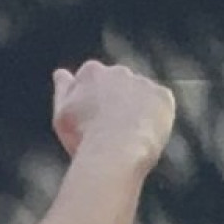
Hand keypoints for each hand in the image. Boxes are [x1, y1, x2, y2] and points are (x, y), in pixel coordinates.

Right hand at [53, 61, 175, 167]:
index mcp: (91, 72)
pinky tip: (146, 134)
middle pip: (119, 85)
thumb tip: (61, 73)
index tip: (94, 121)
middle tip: (113, 131)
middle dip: (118, 102)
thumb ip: (63, 90)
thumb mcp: (62, 114)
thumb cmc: (84, 137)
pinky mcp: (163, 96)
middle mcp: (118, 71)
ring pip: (141, 95)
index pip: (93, 81)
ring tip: (130, 136)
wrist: (116, 152)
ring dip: (139, 109)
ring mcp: (143, 82)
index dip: (94, 103)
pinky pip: (162, 104)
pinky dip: (158, 117)